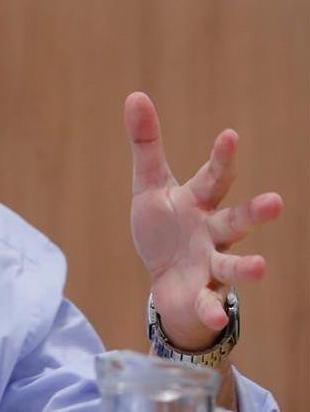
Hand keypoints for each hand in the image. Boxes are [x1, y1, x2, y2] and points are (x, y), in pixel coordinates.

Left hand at [125, 92, 282, 350]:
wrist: (165, 279)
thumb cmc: (164, 225)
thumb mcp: (150, 185)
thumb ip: (146, 144)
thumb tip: (135, 95)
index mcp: (199, 202)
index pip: (213, 178)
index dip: (222, 158)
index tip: (230, 135)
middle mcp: (212, 232)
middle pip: (236, 220)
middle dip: (255, 213)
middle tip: (276, 202)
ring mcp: (211, 263)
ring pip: (233, 263)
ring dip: (247, 266)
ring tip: (261, 267)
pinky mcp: (202, 292)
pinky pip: (209, 302)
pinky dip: (212, 309)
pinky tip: (214, 316)